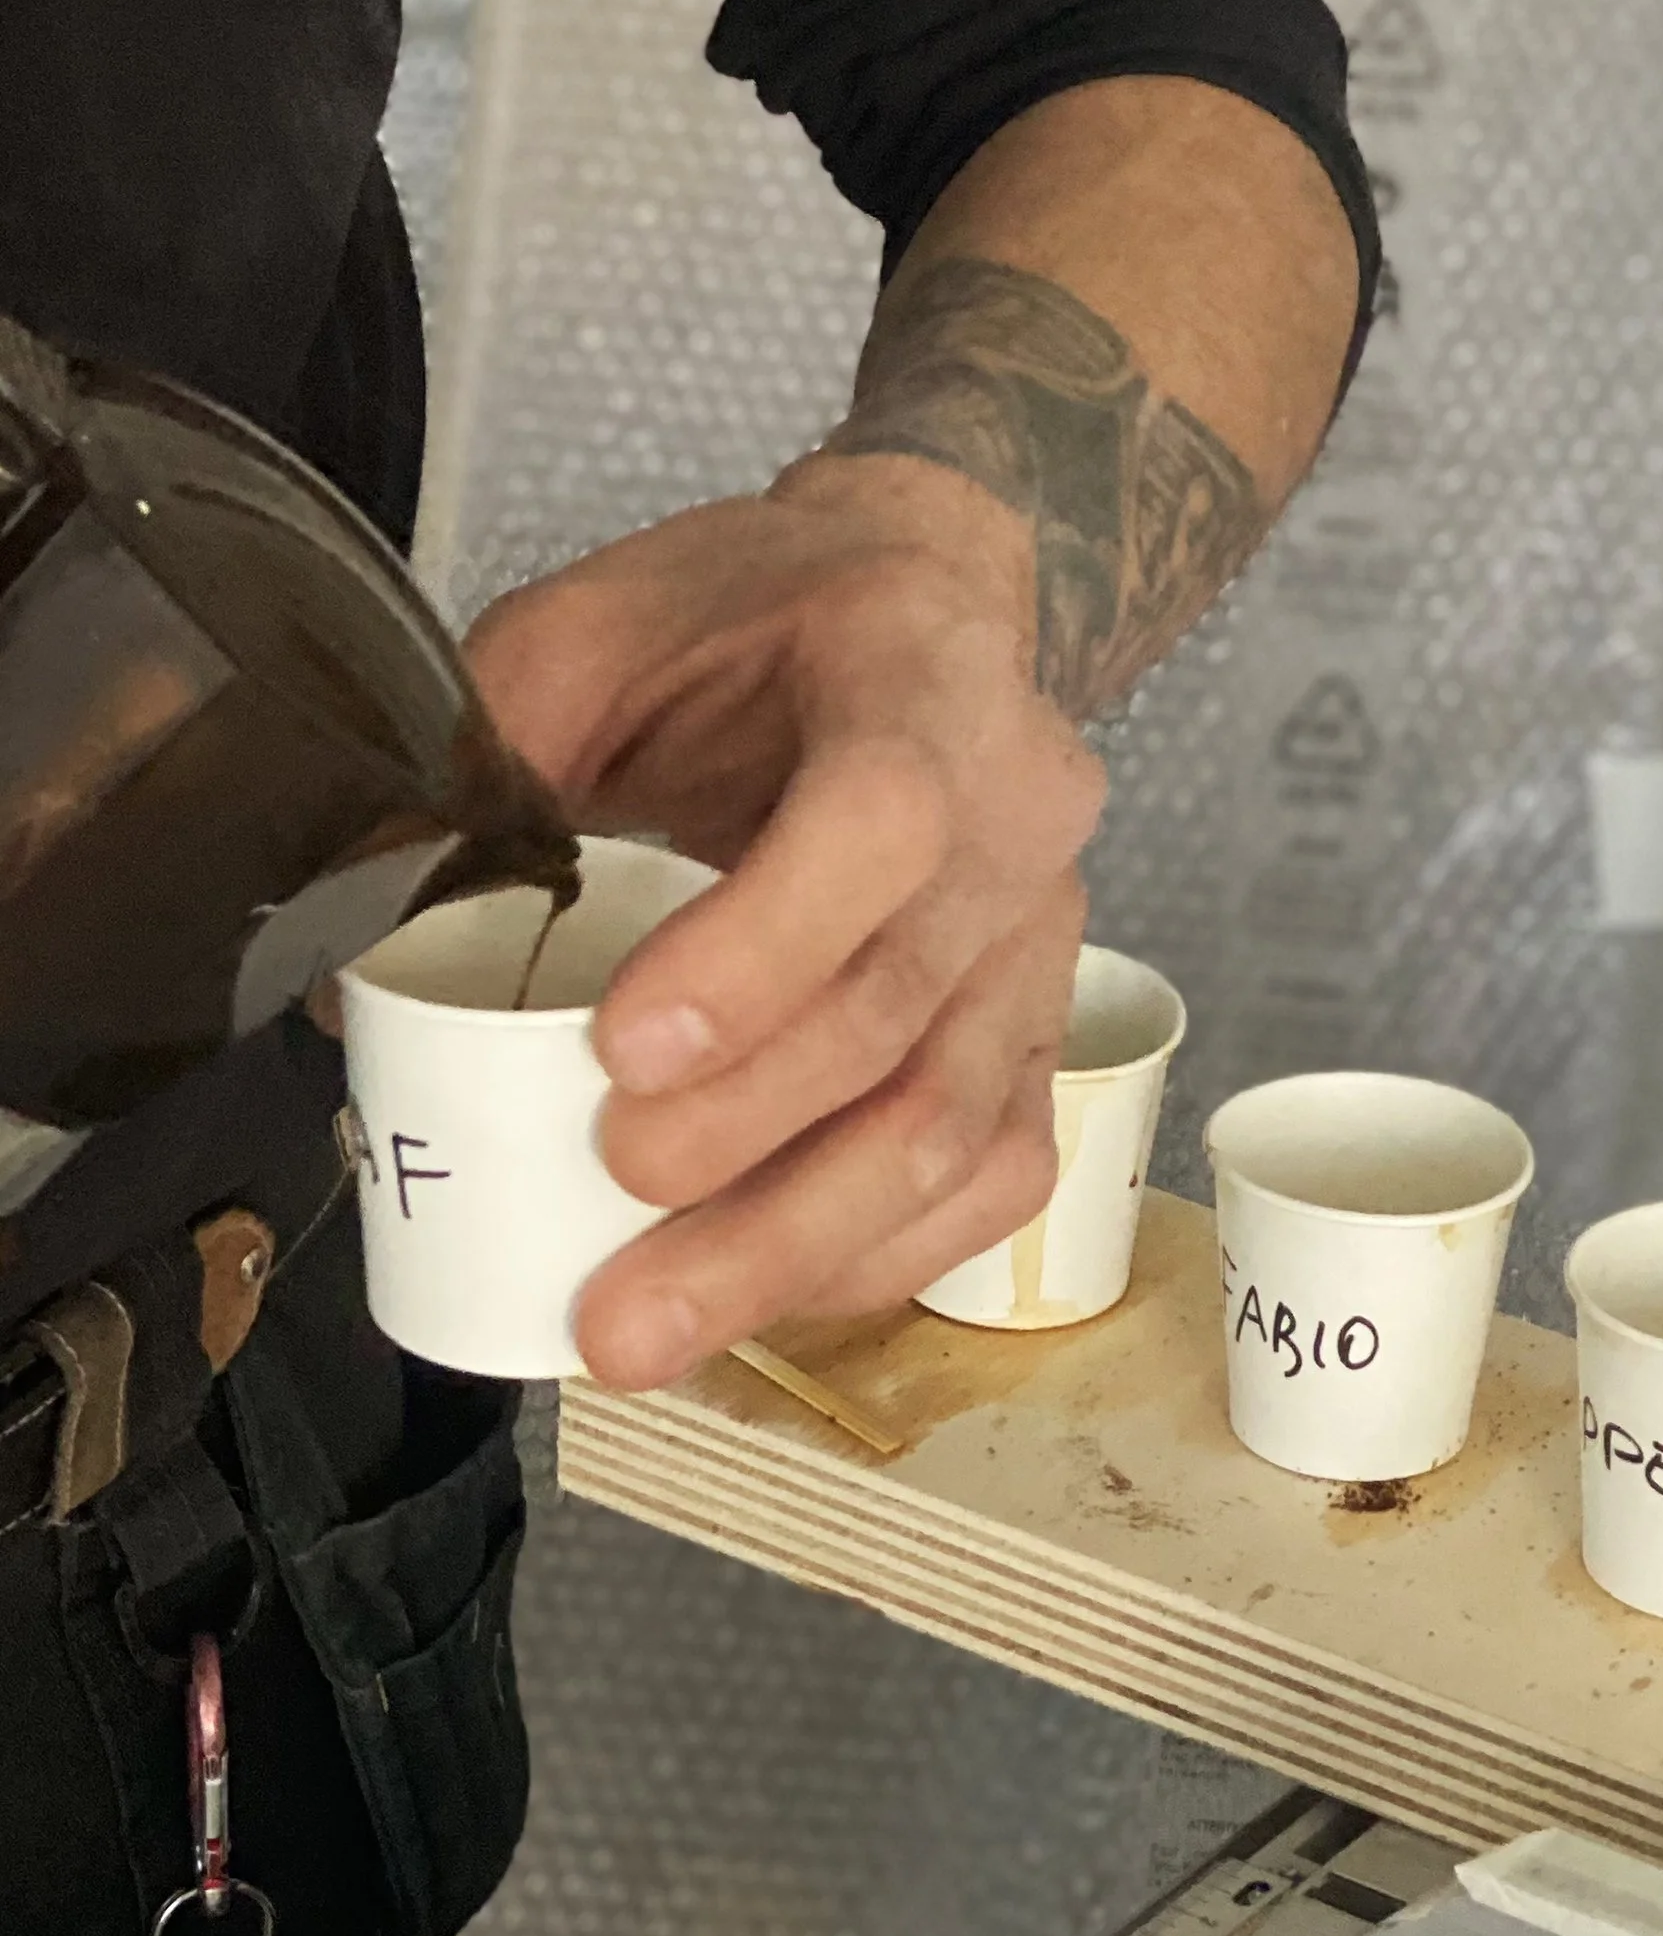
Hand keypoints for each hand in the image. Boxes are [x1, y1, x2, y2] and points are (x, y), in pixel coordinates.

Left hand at [464, 452, 1101, 1388]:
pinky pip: (991, 1181)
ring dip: (793, 1248)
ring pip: (954, 1128)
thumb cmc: (753, 619)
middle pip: (904, 1013)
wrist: (920, 606)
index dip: (762, 950)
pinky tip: (757, 1298)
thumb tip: (346, 947)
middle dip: (744, 1145)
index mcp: (916, 679)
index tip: (622, 1051)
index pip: (882, 821)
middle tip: (601, 1208)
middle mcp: (1017, 819)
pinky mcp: (1042, 1034)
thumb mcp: (596, 626)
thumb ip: (487, 751)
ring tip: (644, 1329)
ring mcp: (1042, 942)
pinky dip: (872, 1260)